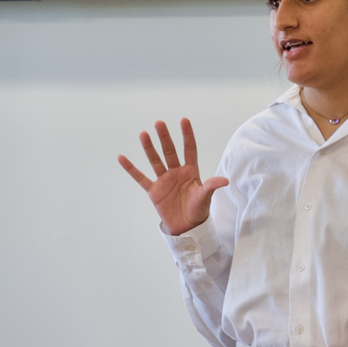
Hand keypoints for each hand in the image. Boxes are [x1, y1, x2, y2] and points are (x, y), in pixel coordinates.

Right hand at [118, 119, 228, 234]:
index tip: (184, 120)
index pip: (189, 149)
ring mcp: (164, 180)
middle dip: (165, 137)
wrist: (186, 227)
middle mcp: (177, 172)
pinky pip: (140, 178)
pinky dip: (131, 168)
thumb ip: (211, 186)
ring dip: (149, 148)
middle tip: (159, 123)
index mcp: (191, 171)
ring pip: (155, 160)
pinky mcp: (154, 191)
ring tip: (143, 134)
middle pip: (170, 151)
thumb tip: (225, 180)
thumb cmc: (198, 210)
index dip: (187, 135)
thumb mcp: (205, 197)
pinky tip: (122, 157)